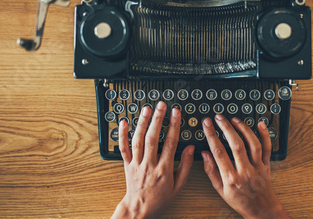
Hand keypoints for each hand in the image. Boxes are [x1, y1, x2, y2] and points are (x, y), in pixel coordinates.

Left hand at [112, 102, 194, 218]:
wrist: (140, 209)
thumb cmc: (160, 199)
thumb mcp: (179, 186)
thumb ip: (186, 166)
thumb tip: (191, 148)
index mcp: (164, 169)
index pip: (171, 143)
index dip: (174, 126)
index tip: (176, 113)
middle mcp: (149, 164)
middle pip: (153, 138)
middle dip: (158, 119)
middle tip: (161, 105)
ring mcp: (136, 164)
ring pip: (138, 140)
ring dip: (142, 123)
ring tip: (146, 109)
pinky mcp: (126, 164)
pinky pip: (123, 148)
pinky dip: (122, 135)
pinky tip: (123, 122)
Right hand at [201, 115, 289, 218]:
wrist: (261, 209)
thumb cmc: (239, 200)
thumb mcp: (220, 190)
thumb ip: (211, 171)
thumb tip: (204, 154)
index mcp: (231, 178)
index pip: (219, 152)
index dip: (211, 135)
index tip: (207, 124)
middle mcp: (245, 171)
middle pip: (236, 145)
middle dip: (226, 128)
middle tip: (219, 117)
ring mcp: (257, 167)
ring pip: (252, 144)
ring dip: (243, 129)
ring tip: (234, 119)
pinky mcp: (267, 165)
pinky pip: (267, 148)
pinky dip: (265, 135)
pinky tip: (260, 124)